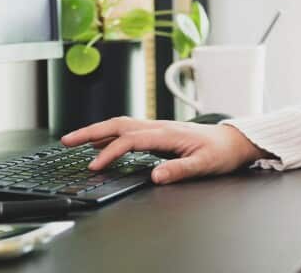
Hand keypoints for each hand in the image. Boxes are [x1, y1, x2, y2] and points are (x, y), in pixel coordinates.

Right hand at [60, 117, 270, 184]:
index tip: (95, 166)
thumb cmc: (221, 152)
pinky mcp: (159, 133)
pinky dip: (109, 133)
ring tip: (74, 139)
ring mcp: (159, 128)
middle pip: (119, 124)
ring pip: (122, 124)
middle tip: (66, 140)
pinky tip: (100, 142)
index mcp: (168, 133)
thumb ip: (181, 170)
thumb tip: (156, 175)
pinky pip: (129, 129)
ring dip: (97, 130)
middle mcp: (160, 127)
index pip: (131, 139)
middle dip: (90, 131)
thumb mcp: (205, 164)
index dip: (110, 152)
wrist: (235, 141)